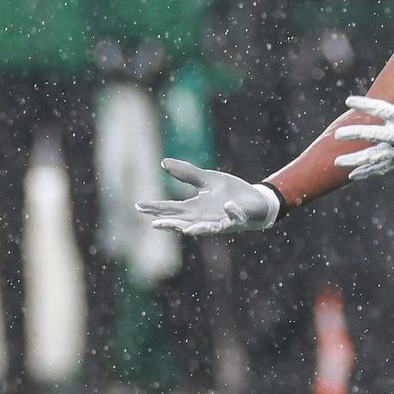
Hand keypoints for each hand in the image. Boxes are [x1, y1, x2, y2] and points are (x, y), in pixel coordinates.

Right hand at [136, 158, 281, 234]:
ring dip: (198, 228)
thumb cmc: (230, 193)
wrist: (256, 201)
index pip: (171, 209)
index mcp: (195, 208)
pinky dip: (232, 211)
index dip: (155, 208)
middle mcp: (205, 218)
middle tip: (155, 224)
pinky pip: (235, 216)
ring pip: (208, 227)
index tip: (138, 205)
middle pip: (184, 222)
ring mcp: (222, 220)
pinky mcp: (239, 218)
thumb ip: (187, 174)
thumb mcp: (207, 180)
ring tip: (185, 230)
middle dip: (171, 224)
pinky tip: (228, 204)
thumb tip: (163, 162)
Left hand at [334, 51, 393, 179]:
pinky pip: (381, 168)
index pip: (381, 109)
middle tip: (338, 135)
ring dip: (355, 160)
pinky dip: (367, 172)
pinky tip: (352, 175)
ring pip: (374, 158)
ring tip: (337, 162)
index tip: (349, 100)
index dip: (364, 104)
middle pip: (374, 136)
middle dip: (355, 135)